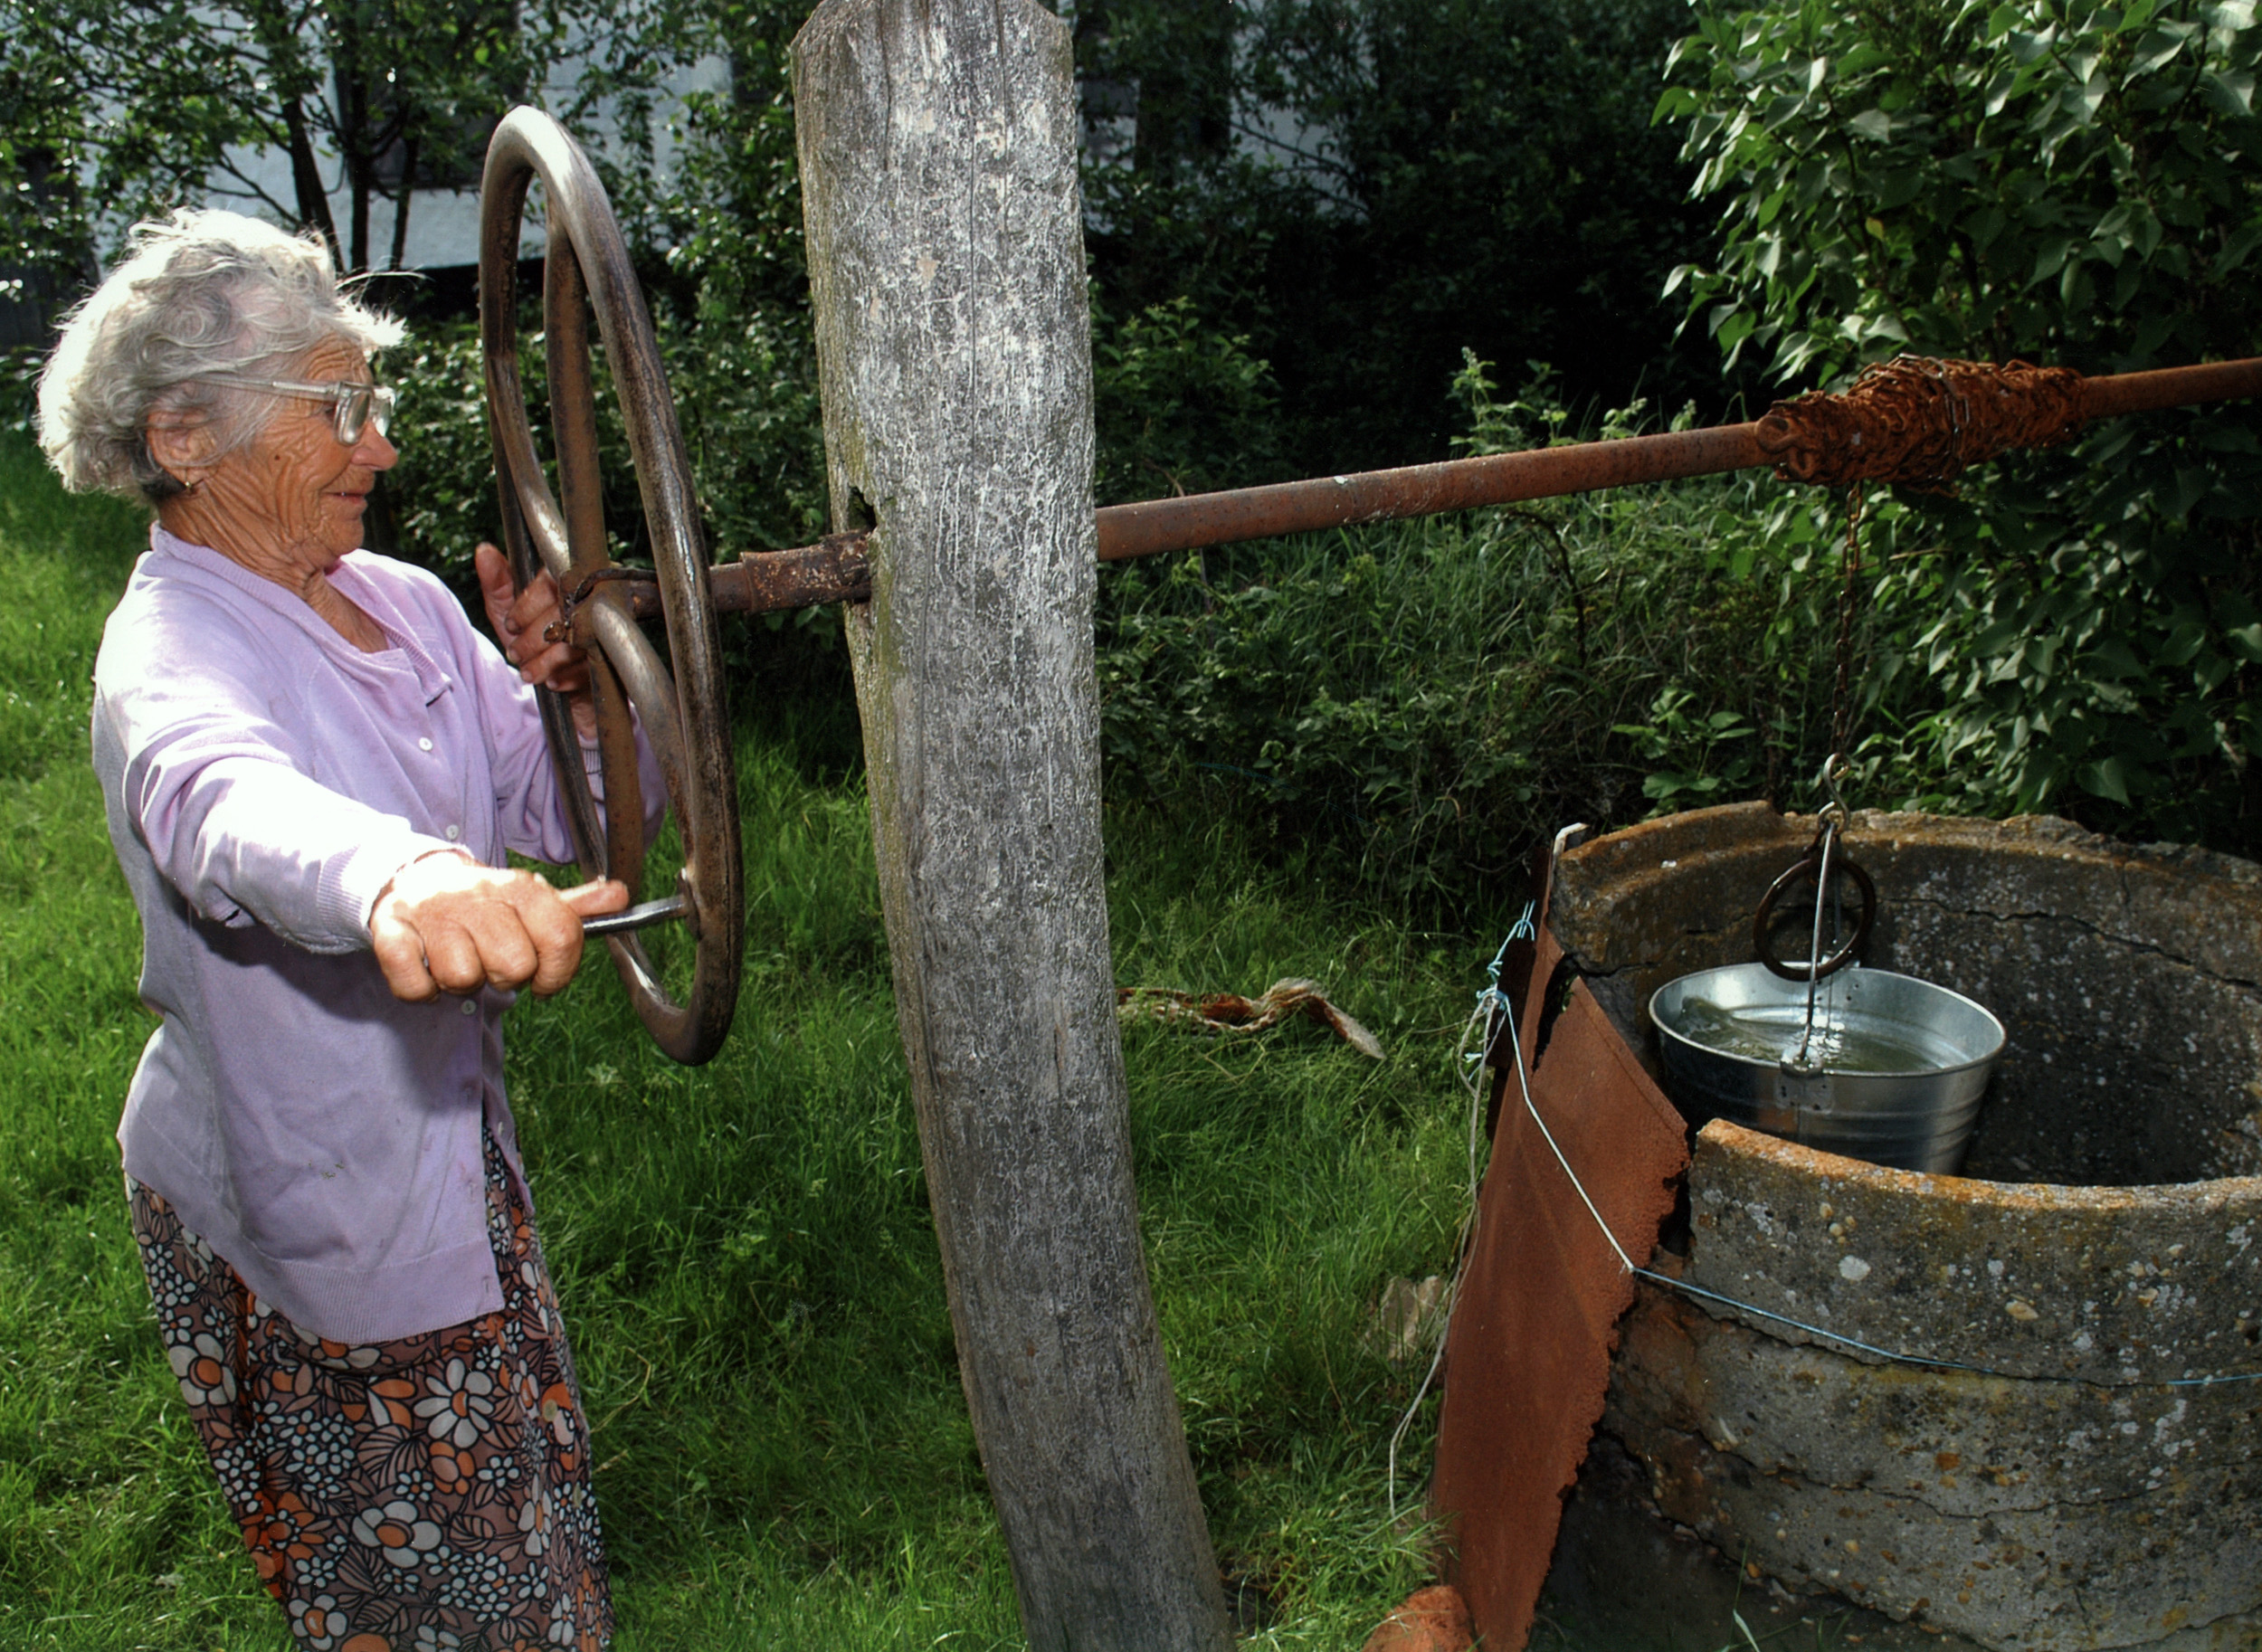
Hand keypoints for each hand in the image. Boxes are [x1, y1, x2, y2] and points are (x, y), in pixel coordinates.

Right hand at [370, 852, 628, 1000]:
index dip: (559, 972)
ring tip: (459, 957)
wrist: (414, 880)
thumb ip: (575, 907)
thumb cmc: (484, 905)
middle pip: (514, 967)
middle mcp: (479, 895)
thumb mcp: (531, 901)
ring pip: (463, 978)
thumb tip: (620, 895)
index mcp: (521, 887)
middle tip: (492, 960)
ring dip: (462, 982)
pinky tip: (427, 964)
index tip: (544, 978)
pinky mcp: (391, 931)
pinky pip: (416, 987)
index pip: (562, 937)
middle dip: (506, 976)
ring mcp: (433, 912)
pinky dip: (422, 989)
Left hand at [475, 543, 597, 741]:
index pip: (548, 583)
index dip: (525, 608)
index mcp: (565, 578)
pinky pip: (590, 667)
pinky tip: (553, 681)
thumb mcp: (507, 610)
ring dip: (546, 662)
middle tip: (515, 654)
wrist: (557, 677)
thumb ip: (497, 583)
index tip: (511, 625)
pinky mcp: (611, 657)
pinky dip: (566, 677)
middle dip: (532, 640)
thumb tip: (483, 551)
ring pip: (575, 643)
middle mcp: (591, 598)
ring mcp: (604, 628)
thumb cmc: (532, 637)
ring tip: (529, 672)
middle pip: (562, 614)